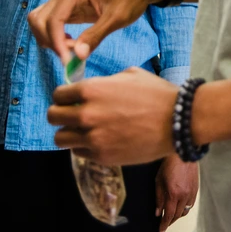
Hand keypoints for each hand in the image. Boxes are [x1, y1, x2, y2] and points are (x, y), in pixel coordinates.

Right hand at [28, 0, 166, 62]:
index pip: (53, 19)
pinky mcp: (69, 7)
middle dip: (50, 41)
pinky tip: (73, 43)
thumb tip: (77, 56)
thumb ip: (95, 36)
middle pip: (39, 19)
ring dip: (49, 39)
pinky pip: (51, 22)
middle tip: (70, 54)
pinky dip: (55, 36)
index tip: (67, 61)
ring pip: (41, 21)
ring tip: (73, 48)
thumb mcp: (117, 18)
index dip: (56, 43)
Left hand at [49, 67, 176, 165]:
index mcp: (91, 89)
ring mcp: (93, 137)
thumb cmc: (157, 94)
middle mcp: (86, 113)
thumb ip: (106, 82)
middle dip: (60, 115)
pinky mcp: (101, 156)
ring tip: (82, 131)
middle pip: (53, 117)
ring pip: (60, 138)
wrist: (177, 120)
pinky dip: (84, 147)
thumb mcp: (130, 75)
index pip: (58, 94)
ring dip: (69, 133)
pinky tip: (99, 140)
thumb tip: (94, 88)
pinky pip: (78, 152)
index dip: (63, 97)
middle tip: (72, 116)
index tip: (70, 100)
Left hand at [156, 153, 197, 231]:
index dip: (164, 224)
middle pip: (178, 215)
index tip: (161, 229)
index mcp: (173, 194)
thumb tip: (158, 212)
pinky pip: (191, 204)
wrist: (183, 154)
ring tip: (172, 215)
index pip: (169, 215)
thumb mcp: (158, 181)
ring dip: (178, 215)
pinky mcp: (196, 189)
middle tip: (164, 223)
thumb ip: (158, 198)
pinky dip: (185, 208)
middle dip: (170, 220)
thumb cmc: (169, 165)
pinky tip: (181, 206)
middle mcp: (184, 195)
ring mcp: (191, 192)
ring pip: (185, 211)